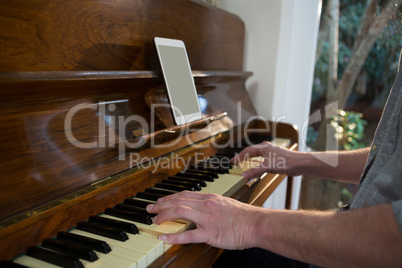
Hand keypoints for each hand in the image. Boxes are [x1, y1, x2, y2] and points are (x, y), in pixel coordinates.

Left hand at [146, 191, 260, 249]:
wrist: (256, 224)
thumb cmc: (244, 216)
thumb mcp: (225, 203)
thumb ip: (211, 204)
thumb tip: (200, 207)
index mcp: (209, 198)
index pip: (184, 195)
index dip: (169, 198)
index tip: (160, 201)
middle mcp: (206, 205)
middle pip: (178, 201)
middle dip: (161, 205)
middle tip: (150, 209)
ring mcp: (207, 219)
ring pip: (180, 212)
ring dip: (164, 216)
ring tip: (155, 220)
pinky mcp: (210, 233)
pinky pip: (188, 235)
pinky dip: (173, 236)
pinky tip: (163, 237)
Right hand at [231, 141, 300, 178]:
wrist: (300, 164)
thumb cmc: (287, 161)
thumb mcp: (268, 167)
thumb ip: (255, 171)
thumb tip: (244, 175)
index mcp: (263, 147)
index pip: (247, 151)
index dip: (239, 156)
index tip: (232, 161)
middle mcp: (267, 148)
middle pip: (251, 151)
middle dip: (243, 157)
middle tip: (236, 161)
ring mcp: (271, 153)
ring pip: (258, 155)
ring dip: (250, 159)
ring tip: (244, 163)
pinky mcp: (276, 159)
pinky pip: (263, 160)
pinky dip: (258, 163)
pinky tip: (258, 167)